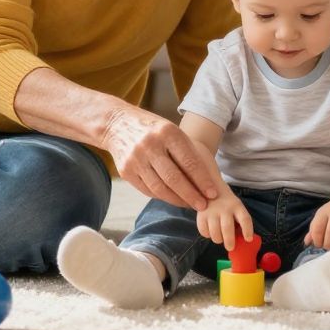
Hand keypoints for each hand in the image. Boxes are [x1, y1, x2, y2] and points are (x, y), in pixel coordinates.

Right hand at [102, 106, 220, 210]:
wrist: (117, 124)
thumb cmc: (153, 129)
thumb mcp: (171, 130)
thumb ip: (185, 151)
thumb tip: (205, 180)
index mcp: (167, 132)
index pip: (189, 162)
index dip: (202, 180)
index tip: (212, 193)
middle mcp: (150, 145)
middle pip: (174, 178)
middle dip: (191, 195)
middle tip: (203, 205)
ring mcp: (135, 159)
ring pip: (160, 188)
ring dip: (177, 200)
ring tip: (189, 204)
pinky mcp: (125, 171)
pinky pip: (147, 190)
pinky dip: (162, 197)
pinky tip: (172, 199)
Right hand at [197, 189, 253, 250]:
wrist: (210, 188)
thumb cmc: (227, 205)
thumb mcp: (236, 208)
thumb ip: (240, 223)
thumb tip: (242, 242)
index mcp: (237, 206)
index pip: (245, 218)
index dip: (247, 230)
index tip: (248, 239)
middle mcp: (224, 208)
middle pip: (227, 228)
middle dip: (229, 241)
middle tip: (230, 247)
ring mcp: (211, 211)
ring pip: (214, 233)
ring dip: (218, 239)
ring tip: (220, 238)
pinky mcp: (200, 215)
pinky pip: (204, 232)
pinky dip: (208, 235)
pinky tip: (211, 231)